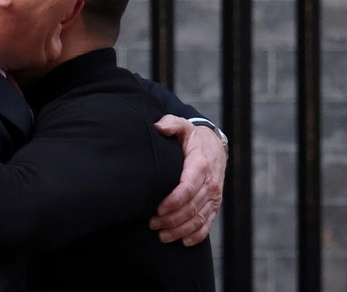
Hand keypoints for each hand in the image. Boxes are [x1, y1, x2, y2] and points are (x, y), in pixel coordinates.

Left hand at [149, 114, 225, 245]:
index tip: (157, 209)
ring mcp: (214, 196)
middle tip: (151, 225)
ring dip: (180, 230)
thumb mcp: (183, 126)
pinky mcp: (215, 204)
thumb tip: (159, 126)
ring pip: (199, 218)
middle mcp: (211, 183)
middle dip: (171, 219)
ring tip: (161, 236)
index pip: (188, 187)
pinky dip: (197, 235)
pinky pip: (208, 223)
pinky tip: (183, 242)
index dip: (173, 201)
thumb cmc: (192, 137)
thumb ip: (171, 124)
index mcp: (201, 165)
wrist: (214, 146)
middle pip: (191, 207)